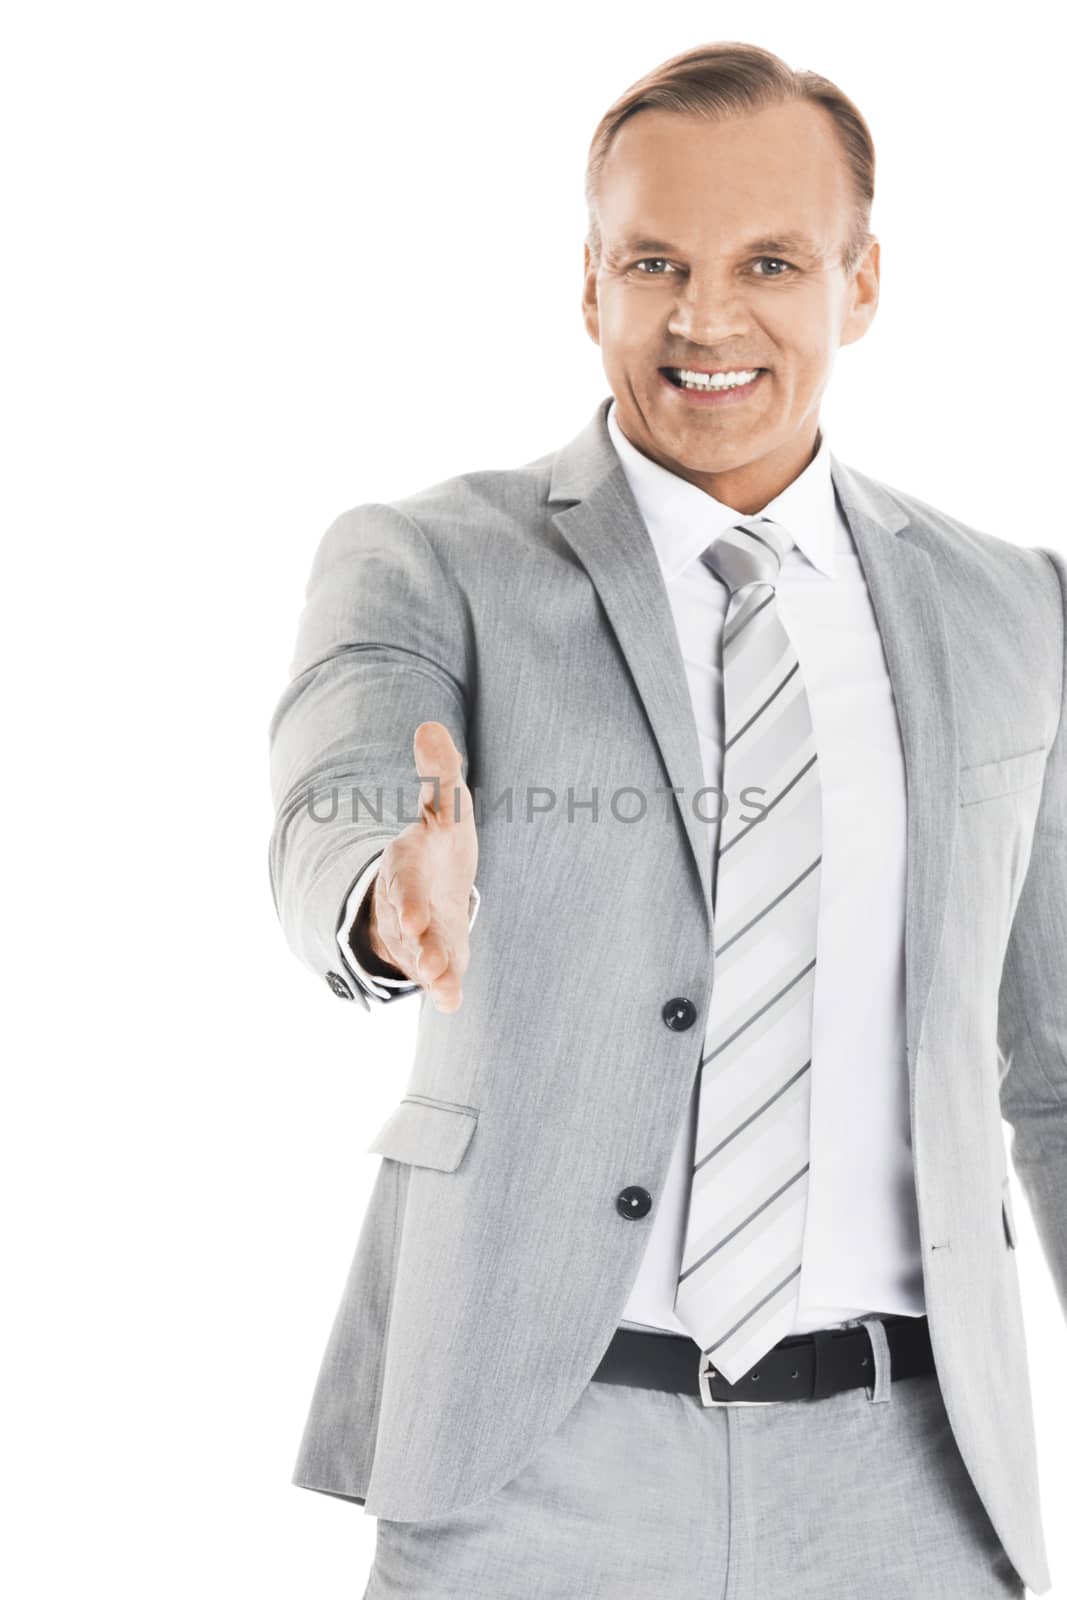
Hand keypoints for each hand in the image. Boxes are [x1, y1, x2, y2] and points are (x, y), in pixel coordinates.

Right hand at [367, 721, 478, 1012]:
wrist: (427, 888)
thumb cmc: (439, 846)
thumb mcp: (444, 807)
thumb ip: (439, 774)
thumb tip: (431, 726)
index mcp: (406, 864)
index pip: (403, 881)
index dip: (407, 899)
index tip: (414, 916)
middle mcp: (406, 903)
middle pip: (406, 923)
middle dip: (414, 938)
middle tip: (426, 954)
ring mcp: (419, 935)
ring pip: (419, 953)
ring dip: (430, 969)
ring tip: (441, 982)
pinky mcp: (437, 957)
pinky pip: (436, 977)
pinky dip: (442, 991)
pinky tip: (451, 1003)